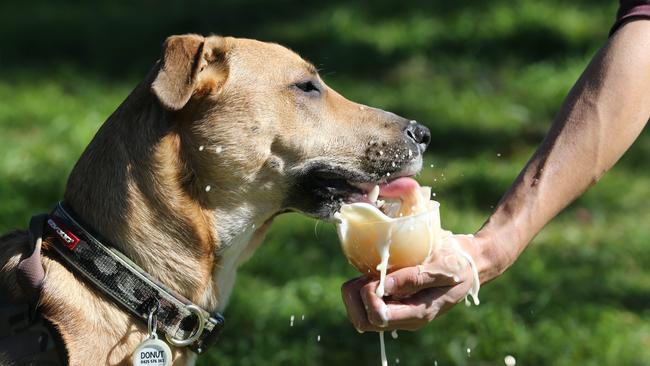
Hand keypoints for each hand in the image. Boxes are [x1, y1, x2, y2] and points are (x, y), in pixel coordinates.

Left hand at [341, 233, 484, 331]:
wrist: (467, 263)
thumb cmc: (458, 264)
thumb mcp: (443, 267)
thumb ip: (415, 277)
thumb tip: (383, 285)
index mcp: (416, 314)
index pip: (378, 318)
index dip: (370, 298)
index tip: (379, 277)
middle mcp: (402, 316)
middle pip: (362, 320)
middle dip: (356, 297)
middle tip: (370, 275)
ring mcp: (395, 309)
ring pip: (358, 312)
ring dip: (356, 291)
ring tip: (372, 272)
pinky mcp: (390, 299)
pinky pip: (362, 301)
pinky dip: (360, 285)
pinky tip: (374, 271)